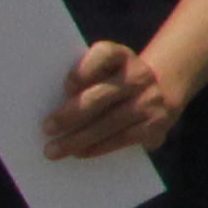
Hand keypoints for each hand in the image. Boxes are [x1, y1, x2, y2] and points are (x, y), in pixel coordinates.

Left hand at [42, 38, 182, 159]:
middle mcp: (139, 74)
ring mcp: (150, 99)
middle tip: (47, 129)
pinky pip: (123, 138)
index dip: (84, 71)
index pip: (103, 55)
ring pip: (110, 122)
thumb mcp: (103, 71)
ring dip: (78, 138)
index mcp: (121, 55)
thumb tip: (51, 109)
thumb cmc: (113, 83)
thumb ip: (81, 82)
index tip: (66, 88)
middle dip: (72, 114)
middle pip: (102, 95)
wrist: (160, 92)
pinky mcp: (156, 123)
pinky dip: (98, 147)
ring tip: (54, 149)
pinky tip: (80, 152)